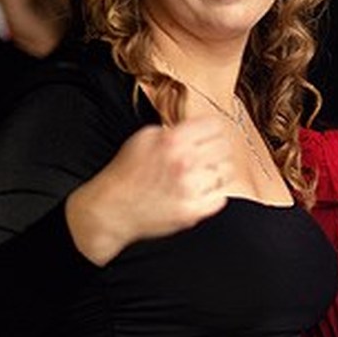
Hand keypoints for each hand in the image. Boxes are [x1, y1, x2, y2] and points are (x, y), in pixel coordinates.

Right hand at [65, 116, 235, 264]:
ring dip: (214, 173)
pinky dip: (212, 195)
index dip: (212, 130)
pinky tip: (196, 193)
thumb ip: (174, 130)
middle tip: (205, 157)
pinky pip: (221, 197)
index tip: (209, 136)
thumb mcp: (144, 138)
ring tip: (198, 177)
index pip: (215, 126)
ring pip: (226, 173)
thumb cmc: (126, 173)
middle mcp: (183, 162)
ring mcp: (190, 188)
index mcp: (172, 140)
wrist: (111, 209)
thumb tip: (199, 128)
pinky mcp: (193, 211)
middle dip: (215, 150)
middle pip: (225, 148)